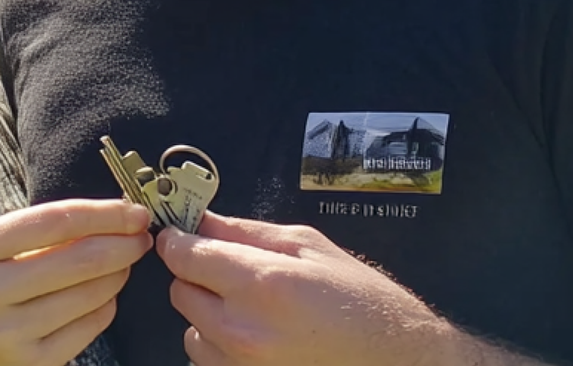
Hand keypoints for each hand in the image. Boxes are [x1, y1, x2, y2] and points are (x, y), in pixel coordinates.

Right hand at [0, 199, 151, 365]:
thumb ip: (23, 236)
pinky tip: (105, 297)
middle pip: (79, 260)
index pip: (54, 221)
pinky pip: (83, 332)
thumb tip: (96, 220)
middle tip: (141, 234)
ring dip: (118, 275)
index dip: (103, 212)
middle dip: (123, 243)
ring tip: (124, 261)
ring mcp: (7, 335)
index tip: (132, 209)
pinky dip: (104, 310)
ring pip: (88, 297)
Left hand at [157, 213, 468, 365]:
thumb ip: (245, 232)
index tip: (181, 236)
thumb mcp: (308, 246)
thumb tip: (201, 220)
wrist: (393, 358)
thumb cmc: (359, 301)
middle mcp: (243, 330)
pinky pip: (207, 361)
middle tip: (233, 273)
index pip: (184, 255)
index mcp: (262, 284)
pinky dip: (221, 348)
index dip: (179, 241)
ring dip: (208, 316)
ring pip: (190, 330)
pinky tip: (257, 337)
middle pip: (180, 292)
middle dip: (198, 276)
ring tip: (253, 311)